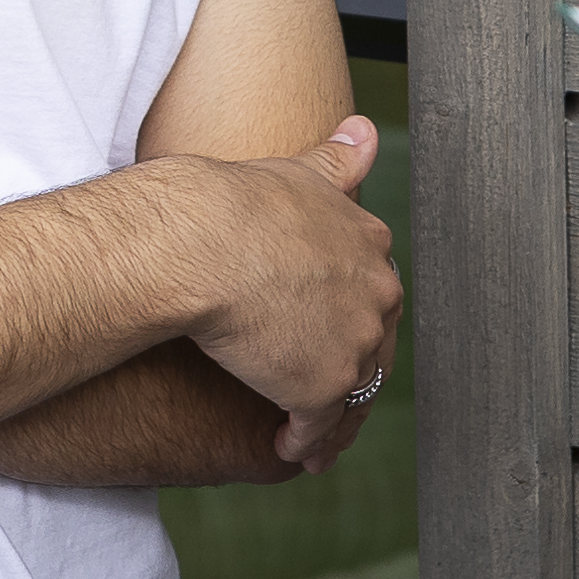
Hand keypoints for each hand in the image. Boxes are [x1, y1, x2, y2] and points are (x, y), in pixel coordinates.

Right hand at [168, 116, 403, 464]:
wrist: (202, 243)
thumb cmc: (234, 204)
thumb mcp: (299, 172)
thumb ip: (337, 160)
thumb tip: (363, 129)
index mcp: (371, 247)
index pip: (371, 297)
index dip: (348, 321)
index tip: (327, 337)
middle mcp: (376, 297)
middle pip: (372, 350)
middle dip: (350, 377)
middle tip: (324, 398)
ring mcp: (353, 344)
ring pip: (351, 395)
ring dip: (331, 422)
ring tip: (310, 442)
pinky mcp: (322, 387)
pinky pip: (318, 426)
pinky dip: (304, 441)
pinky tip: (286, 449)